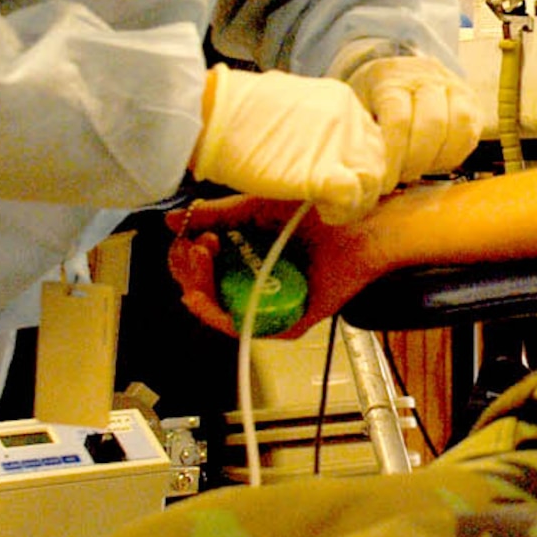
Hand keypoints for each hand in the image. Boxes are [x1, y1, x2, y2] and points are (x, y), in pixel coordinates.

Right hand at [165, 195, 386, 337]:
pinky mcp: (290, 322)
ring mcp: (272, 304)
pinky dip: (221, 317)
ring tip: (202, 260)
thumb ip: (216, 215)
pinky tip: (208, 299)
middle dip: (188, 271)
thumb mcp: (256, 207)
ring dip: (199, 289)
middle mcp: (257, 283)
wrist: (363, 223)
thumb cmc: (318, 210)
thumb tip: (173, 221)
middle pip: (205, 292)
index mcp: (248, 257)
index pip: (202, 269)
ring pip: (220, 312)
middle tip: (196, 249)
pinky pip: (248, 328)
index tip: (190, 237)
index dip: (186, 257)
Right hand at [190, 65, 398, 223]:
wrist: (212, 114)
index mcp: (342, 99)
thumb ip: (312, 122)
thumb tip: (315, 141)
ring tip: (331, 209)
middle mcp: (351, 118)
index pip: (371, 138)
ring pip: (374, 181)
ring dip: (357, 201)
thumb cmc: (236, 110)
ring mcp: (342, 145)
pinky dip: (344, 211)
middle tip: (341, 200)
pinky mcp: (327, 172)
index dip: (359, 162)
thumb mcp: (289, 104)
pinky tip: (325, 213)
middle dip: (365, 184)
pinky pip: (354, 198)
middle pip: (379, 159)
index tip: (343, 177)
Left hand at [345, 54, 482, 181]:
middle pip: (433, 123)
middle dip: (418, 161)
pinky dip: (456, 154)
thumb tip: (362, 170)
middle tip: (402, 177)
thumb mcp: (356, 107)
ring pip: (460, 124)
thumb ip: (360, 132)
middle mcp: (427, 77)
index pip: (400, 119)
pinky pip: (472, 131)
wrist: (398, 72)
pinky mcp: (470, 100)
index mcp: (392, 78)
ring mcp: (453, 86)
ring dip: (440, 158)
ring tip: (420, 171)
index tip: (385, 181)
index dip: (395, 156)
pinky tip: (436, 164)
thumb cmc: (372, 97)